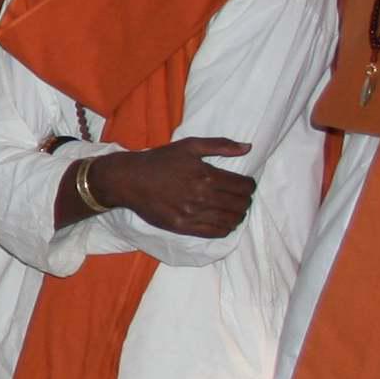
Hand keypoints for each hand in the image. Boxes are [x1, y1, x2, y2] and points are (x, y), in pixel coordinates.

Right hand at [94, 137, 257, 238]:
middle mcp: (202, 197)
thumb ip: (220, 145)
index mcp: (207, 175)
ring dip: (238, 216)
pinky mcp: (183, 227)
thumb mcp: (189, 145)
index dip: (250, 186)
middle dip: (245, 201)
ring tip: (234, 210)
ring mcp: (193, 214)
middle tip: (241, 198)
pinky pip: (215, 232)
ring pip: (230, 220)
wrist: (129, 180)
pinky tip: (224, 223)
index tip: (246, 185)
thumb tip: (248, 147)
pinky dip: (225, 229)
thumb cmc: (160, 160)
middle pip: (240, 205)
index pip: (244, 186)